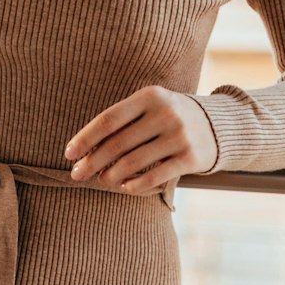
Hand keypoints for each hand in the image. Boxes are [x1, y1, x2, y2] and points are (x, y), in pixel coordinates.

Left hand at [64, 85, 216, 193]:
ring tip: (101, 181)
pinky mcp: (190, 158)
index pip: (108, 119)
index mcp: (149, 96)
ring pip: (133, 162)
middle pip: (118, 143)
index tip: (68, 153)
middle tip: (77, 175)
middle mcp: (165, 113)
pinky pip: (154, 176)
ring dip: (111, 175)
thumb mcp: (149, 107)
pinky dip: (134, 185)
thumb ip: (122, 122)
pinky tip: (124, 187)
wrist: (217, 125)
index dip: (85, 138)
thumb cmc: (168, 117)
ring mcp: (179, 135)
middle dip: (93, 161)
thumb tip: (83, 149)